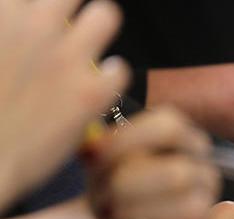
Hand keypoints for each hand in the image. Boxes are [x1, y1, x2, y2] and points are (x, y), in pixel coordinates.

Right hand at [0, 0, 129, 209]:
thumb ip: (4, 32)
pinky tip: (97, 91)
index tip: (37, 22)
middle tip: (64, 32)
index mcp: (2, 11)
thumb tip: (13, 31)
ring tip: (87, 51)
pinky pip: (120, 70)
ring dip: (98, 30)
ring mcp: (64, 58)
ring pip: (105, 14)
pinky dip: (111, 79)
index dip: (35, 10)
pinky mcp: (89, 93)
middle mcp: (34, 25)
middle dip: (70, 8)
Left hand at [87, 108, 221, 218]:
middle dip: (130, 188)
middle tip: (104, 199)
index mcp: (183, 144)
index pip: (171, 126)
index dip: (128, 142)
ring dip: (143, 217)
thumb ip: (104, 141)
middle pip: (177, 172)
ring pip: (191, 210)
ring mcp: (206, 214)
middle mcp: (203, 175)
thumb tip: (93, 128)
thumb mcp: (99, 161)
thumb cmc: (105, 194)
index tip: (91, 158)